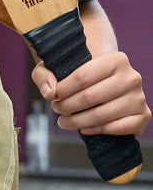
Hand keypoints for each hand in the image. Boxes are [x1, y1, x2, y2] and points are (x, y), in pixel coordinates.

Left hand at [32, 52, 150, 136]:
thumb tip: (49, 91)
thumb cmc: (82, 72)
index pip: (82, 77)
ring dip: (77, 121)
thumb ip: (45, 74)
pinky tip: (83, 128)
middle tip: (57, 109)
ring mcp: (139, 98)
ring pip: (102, 115)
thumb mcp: (59, 65)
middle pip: (90, 97)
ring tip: (63, 120)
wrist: (108, 79)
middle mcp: (131, 77)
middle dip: (67, 106)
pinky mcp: (143, 116)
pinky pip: (117, 128)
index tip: (53, 96)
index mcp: (115, 59)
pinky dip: (96, 130)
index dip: (63, 90)